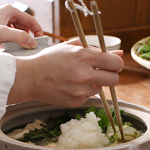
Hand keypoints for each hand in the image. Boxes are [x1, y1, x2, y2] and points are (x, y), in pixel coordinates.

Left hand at [0, 4, 43, 49]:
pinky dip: (9, 44)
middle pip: (24, 28)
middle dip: (27, 38)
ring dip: (17, 42)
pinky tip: (4, 48)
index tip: (40, 42)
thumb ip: (18, 37)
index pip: (30, 20)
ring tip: (15, 48)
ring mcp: (1, 24)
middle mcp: (6, 16)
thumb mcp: (0, 33)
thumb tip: (33, 43)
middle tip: (28, 48)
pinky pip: (8, 39)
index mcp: (9, 11)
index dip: (37, 31)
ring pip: (16, 34)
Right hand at [8, 40, 123, 105]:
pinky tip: (71, 85)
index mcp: (84, 57)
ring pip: (101, 88)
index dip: (117, 64)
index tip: (113, 64)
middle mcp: (84, 75)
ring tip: (78, 77)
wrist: (30, 78)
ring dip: (94, 83)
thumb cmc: (50, 59)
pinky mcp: (76, 102)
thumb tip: (119, 54)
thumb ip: (96, 49)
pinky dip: (84, 91)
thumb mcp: (72, 47)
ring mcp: (80, 91)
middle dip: (111, 75)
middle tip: (101, 72)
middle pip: (114, 80)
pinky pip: (89, 96)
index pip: (116, 64)